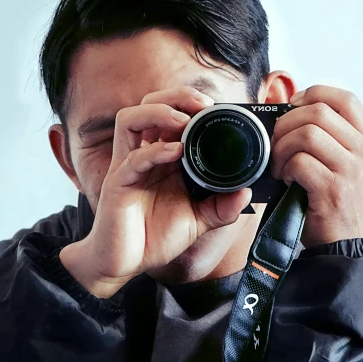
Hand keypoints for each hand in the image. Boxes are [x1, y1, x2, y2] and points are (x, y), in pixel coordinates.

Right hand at [60, 87, 251, 297]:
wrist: (125, 264)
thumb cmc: (154, 238)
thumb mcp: (197, 221)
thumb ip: (221, 208)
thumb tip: (245, 193)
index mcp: (162, 157)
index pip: (172, 115)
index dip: (191, 104)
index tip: (217, 107)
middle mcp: (143, 155)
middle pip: (149, 105)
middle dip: (176, 97)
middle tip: (203, 104)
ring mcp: (128, 167)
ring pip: (130, 119)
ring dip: (158, 112)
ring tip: (183, 119)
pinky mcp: (118, 184)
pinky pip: (133, 158)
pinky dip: (154, 151)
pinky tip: (175, 152)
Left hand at [271, 85, 362, 244]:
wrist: (350, 249)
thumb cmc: (342, 207)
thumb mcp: (352, 167)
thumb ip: (334, 140)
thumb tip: (293, 113)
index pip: (344, 98)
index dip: (313, 94)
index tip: (293, 107)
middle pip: (319, 111)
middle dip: (287, 123)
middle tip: (277, 143)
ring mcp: (352, 170)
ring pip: (307, 134)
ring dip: (283, 147)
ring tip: (280, 165)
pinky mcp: (334, 190)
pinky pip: (299, 162)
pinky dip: (285, 168)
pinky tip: (286, 181)